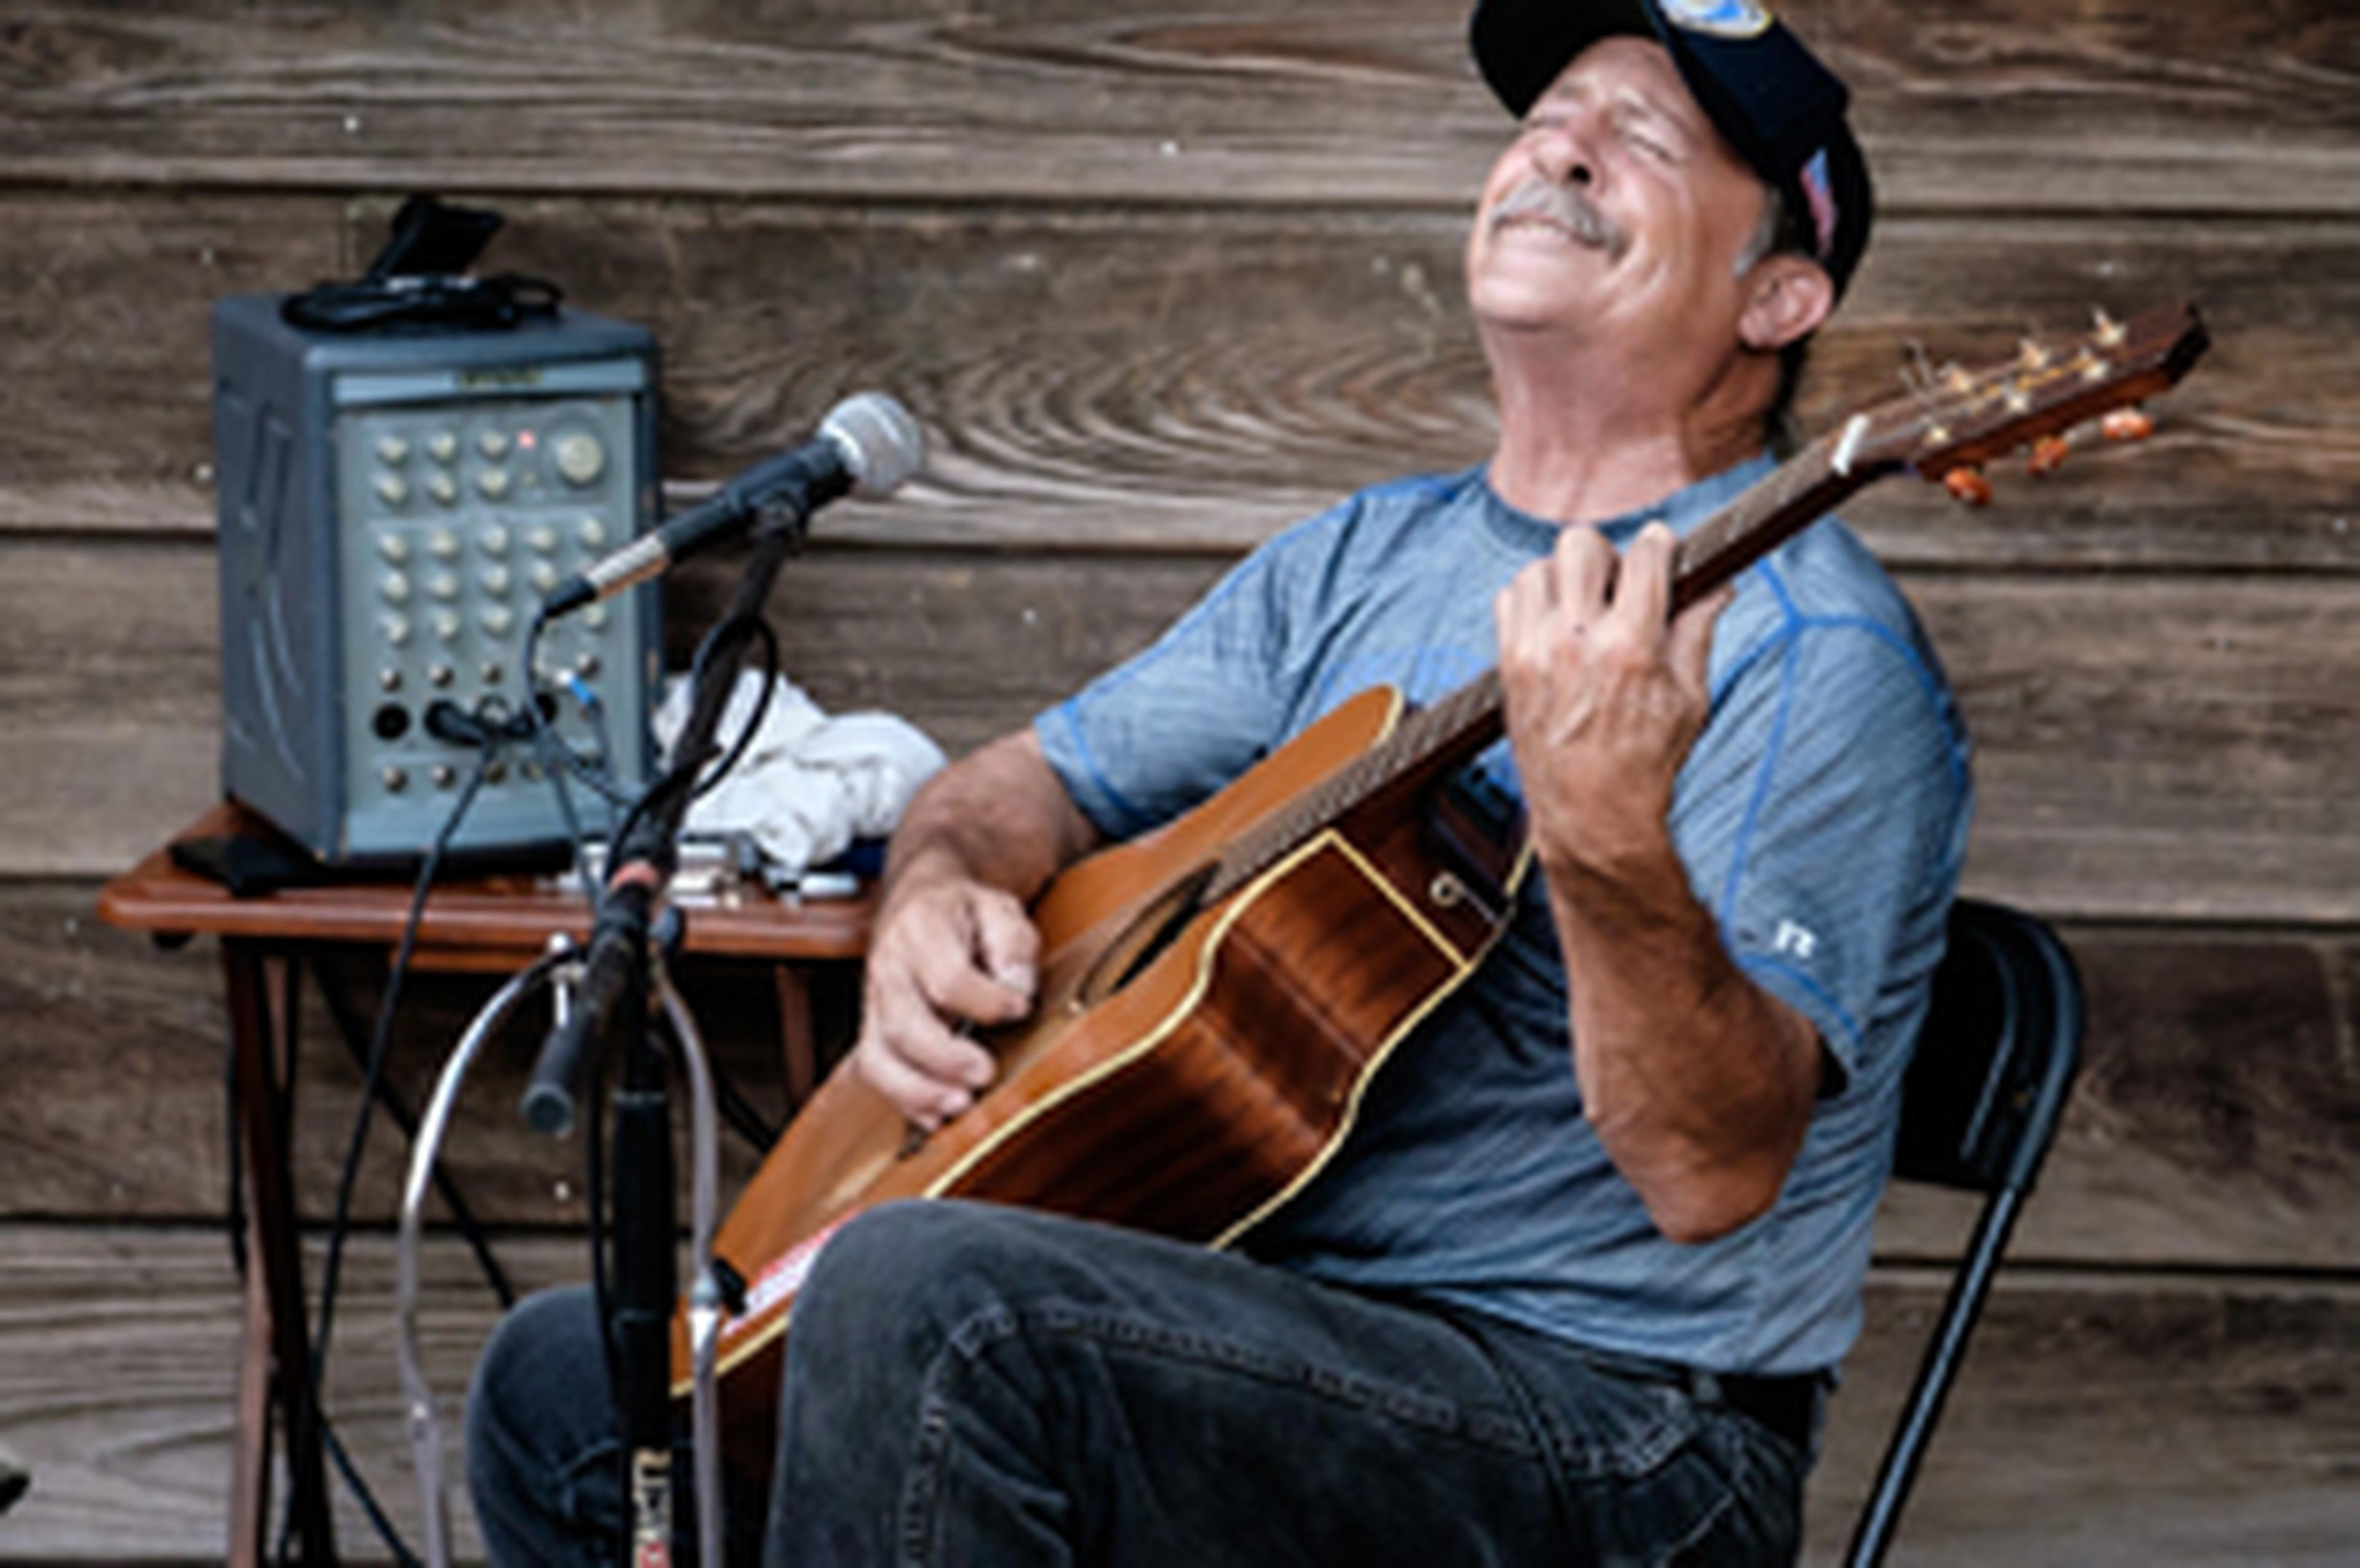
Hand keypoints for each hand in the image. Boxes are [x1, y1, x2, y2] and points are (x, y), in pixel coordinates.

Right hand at [852, 866, 1039, 1128]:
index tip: (1019, 1008)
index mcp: (922, 929)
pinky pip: (876, 1072)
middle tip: (985, 1074)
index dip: (986, 1001)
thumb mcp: (1001, 908)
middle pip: (904, 1024)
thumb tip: (1016, 990)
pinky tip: (936, 1118)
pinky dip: (904, 1101)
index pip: (948, 977)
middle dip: (944, 1059)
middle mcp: (890, 968)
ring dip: (918, 1091)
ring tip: (959, 1106)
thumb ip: (1014, 944)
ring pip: (879, 1057)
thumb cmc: (965, 912)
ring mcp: (876, 1003)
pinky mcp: (875, 1030)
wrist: (918, 902)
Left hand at [1494, 521, 1730, 885]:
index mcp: (1631, 645)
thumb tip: (1717, 584)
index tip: (1662, 549)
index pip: (1644, 555)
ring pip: (1538, 567)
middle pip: (1581, 545)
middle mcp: (1576, 640)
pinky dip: (1531, 600)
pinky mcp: (1508, 664)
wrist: (1590, 818)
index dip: (1659, 544)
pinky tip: (1553, 625)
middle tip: (1618, 587)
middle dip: (1606, 557)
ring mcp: (1534, 651)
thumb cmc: (1646, 765)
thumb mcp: (1690, 699)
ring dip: (1563, 578)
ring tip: (1583, 609)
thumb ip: (1698, 631)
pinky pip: (1508, 599)